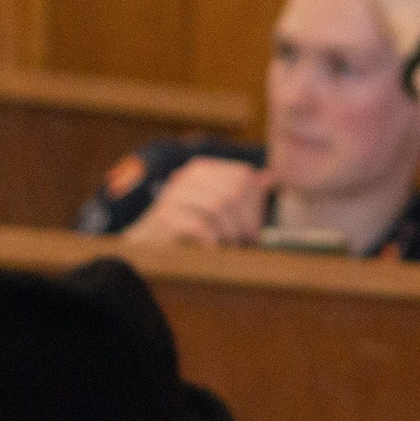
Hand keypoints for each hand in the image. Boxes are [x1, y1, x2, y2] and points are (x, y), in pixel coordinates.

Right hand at [123, 157, 268, 247]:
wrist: (147, 247)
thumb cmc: (189, 230)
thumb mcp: (217, 209)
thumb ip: (244, 194)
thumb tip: (272, 177)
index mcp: (203, 169)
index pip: (243, 176)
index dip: (255, 205)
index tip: (253, 231)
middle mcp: (188, 177)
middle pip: (234, 191)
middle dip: (246, 222)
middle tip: (246, 243)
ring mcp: (174, 195)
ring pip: (218, 206)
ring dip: (231, 233)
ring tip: (231, 248)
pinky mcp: (166, 217)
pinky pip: (201, 225)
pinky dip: (214, 242)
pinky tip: (215, 250)